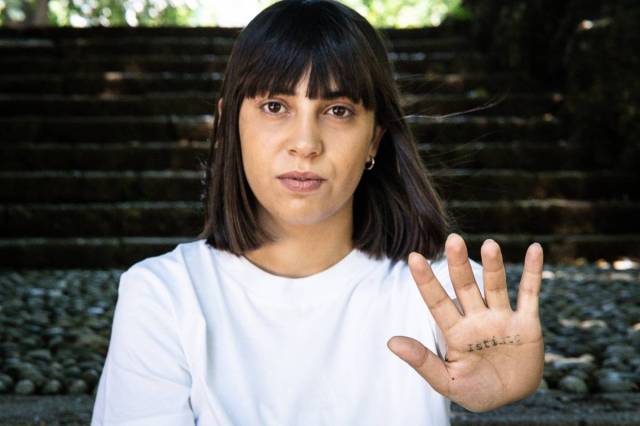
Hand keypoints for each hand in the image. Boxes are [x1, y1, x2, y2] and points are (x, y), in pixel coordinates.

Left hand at [387, 233, 543, 412]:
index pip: (436, 301)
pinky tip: (535, 249)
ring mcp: (501, 318)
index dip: (426, 281)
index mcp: (455, 331)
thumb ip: (422, 362)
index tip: (413, 257)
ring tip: (489, 244)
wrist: (510, 399)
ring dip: (494, 266)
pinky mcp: (526, 324)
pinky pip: (530, 294)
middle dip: (459, 265)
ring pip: (495, 286)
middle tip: (453, 240)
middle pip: (466, 286)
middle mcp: (477, 319)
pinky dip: (533, 272)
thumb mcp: (446, 381)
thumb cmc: (474, 390)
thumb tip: (391, 342)